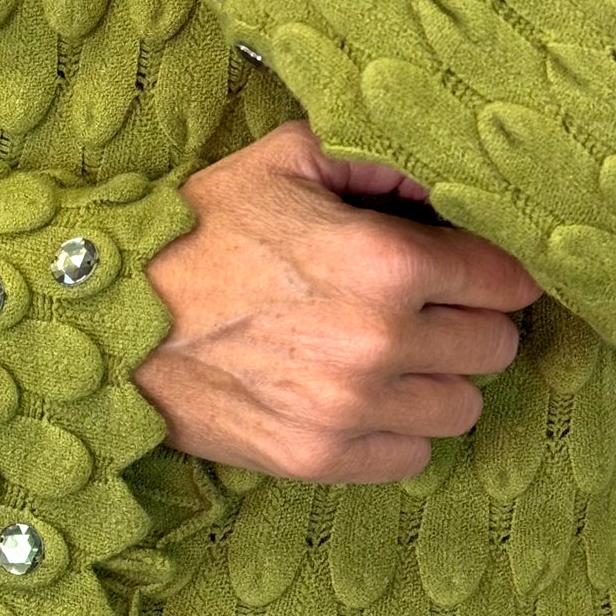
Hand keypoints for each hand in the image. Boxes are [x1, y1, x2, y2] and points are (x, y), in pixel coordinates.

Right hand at [132, 117, 543, 482]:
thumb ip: (380, 158)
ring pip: (463, 407)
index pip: (505, 278)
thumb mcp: (288, 159)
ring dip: (439, 379)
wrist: (110, 316)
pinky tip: (361, 395)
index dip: (493, 266)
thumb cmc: (201, 230)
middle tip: (430, 306)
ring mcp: (351, 409)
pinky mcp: (319, 458)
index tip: (468, 264)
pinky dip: (398, 430)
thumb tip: (448, 174)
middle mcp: (381, 342)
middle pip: (496, 346)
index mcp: (386, 262)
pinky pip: (411, 457)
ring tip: (394, 353)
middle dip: (471, 321)